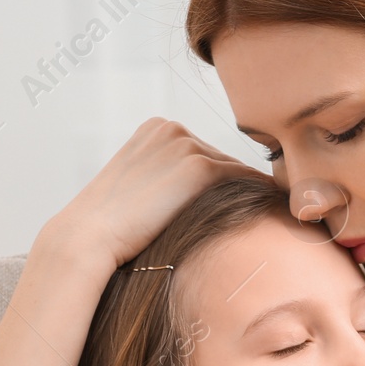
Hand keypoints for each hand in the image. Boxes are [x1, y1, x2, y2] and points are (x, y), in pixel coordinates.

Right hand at [40, 117, 264, 274]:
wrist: (89, 237)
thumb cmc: (114, 226)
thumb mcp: (141, 188)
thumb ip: (170, 179)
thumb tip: (212, 193)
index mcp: (156, 128)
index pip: (204, 152)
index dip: (220, 184)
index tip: (237, 205)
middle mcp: (171, 127)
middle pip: (223, 159)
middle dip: (236, 188)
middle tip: (260, 212)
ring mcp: (185, 144)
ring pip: (237, 171)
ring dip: (251, 194)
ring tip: (270, 215)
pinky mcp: (198, 167)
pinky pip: (246, 180)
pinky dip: (261, 196)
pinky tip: (275, 212)